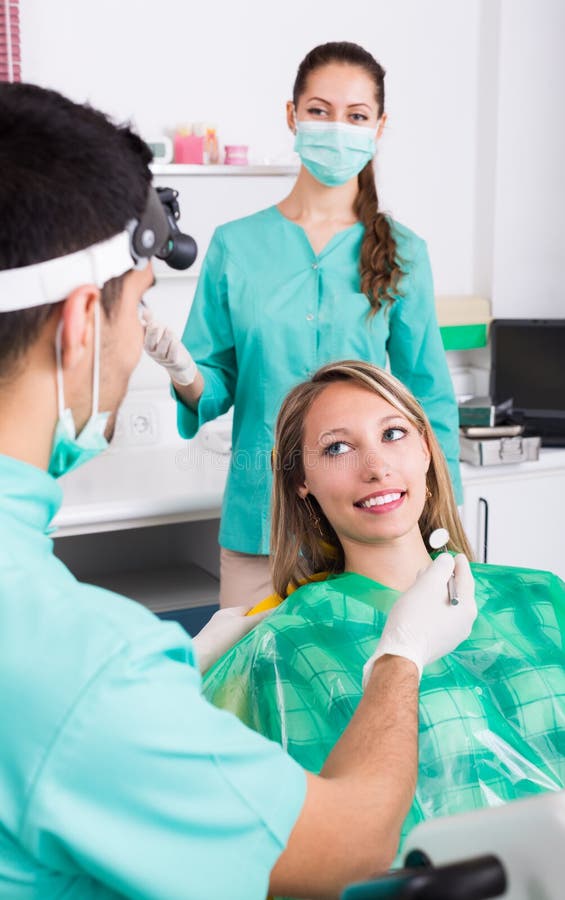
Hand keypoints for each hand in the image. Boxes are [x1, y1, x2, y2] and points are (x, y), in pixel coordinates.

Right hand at [142, 308, 197, 385]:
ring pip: (162, 351)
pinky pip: (171, 357)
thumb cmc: (167, 345)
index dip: (145, 330)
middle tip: (155, 324)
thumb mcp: (159, 332)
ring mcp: (162, 359)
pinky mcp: (172, 362)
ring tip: (169, 329)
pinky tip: (175, 341)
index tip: (148, 320)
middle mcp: (152, 353)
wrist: (179, 361)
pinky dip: (173, 349)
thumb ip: (151, 322)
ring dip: (165, 339)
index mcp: (147, 344)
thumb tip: (145, 311)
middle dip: (152, 335)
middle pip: (149, 345)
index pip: (143, 338)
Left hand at [192, 606, 271, 673]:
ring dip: (249, 644)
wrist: (200, 661)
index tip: (274, 621)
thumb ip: (261, 618)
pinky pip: (236, 651)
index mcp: (227, 613)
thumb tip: (279, 609)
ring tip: (261, 650)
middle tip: (270, 637)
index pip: (249, 609)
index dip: (262, 614)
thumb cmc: (220, 638)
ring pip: (241, 639)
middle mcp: (222, 625)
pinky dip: (242, 654)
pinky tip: (249, 659)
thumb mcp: (244, 624)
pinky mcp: (219, 654)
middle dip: (256, 631)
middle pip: (245, 625)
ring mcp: (220, 640)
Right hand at [362, 554, 476, 685]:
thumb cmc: (414, 617)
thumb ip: (441, 567)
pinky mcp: (440, 642)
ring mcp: (453, 634)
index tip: (455, 555)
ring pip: (447, 605)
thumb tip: (447, 562)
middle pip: (457, 592)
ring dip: (435, 592)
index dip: (459, 564)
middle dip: (444, 578)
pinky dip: (432, 606)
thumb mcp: (428, 584)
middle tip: (432, 568)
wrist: (400, 653)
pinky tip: (418, 603)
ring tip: (421, 584)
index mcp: (467, 607)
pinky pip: (440, 617)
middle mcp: (465, 622)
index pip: (466, 578)